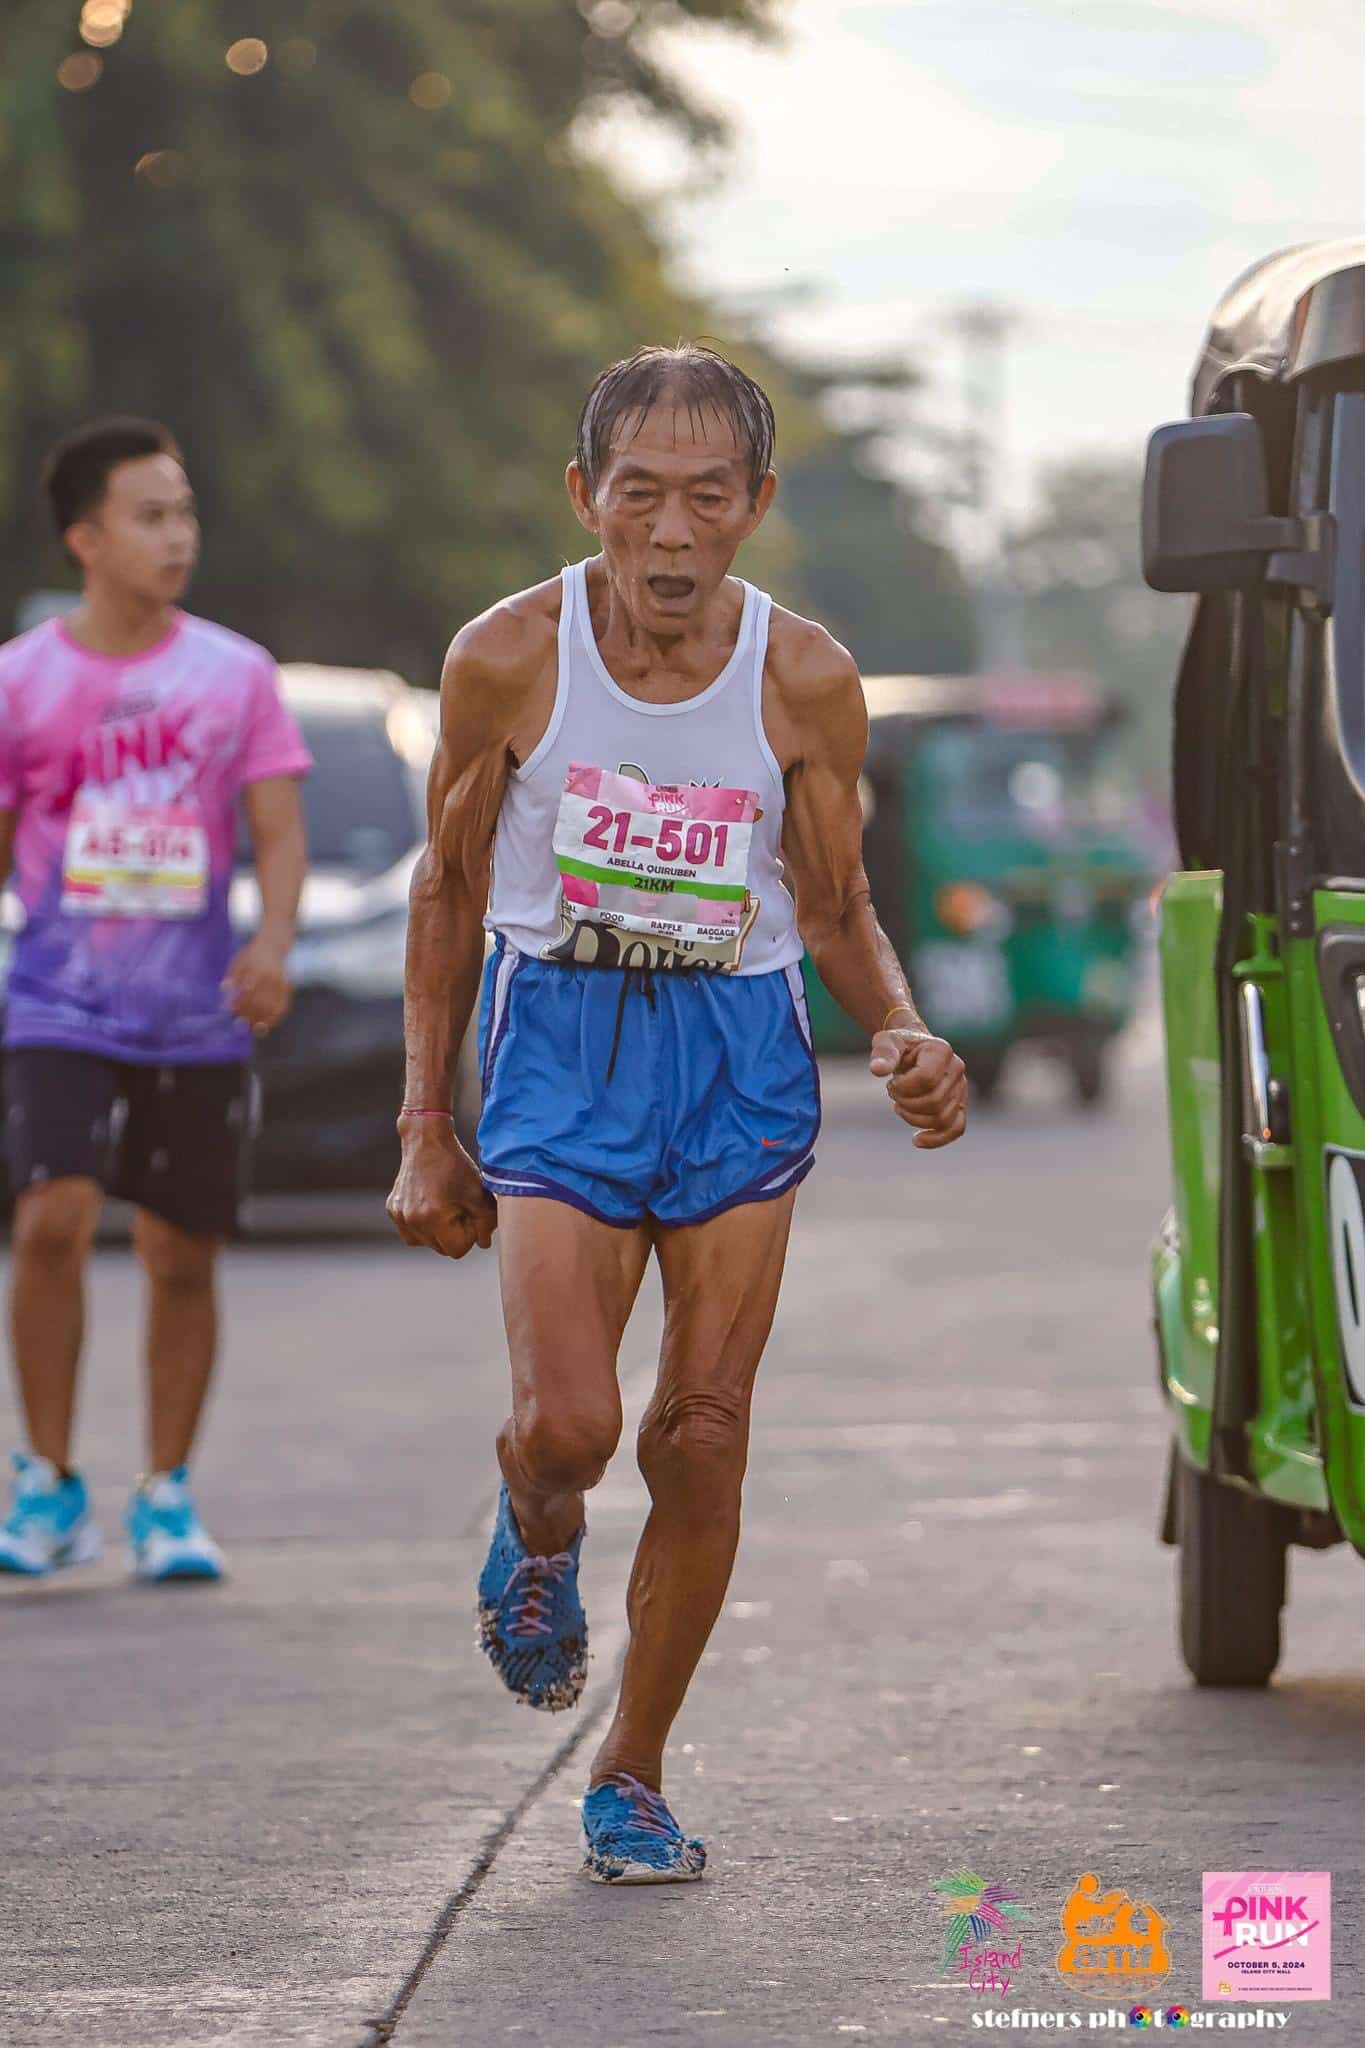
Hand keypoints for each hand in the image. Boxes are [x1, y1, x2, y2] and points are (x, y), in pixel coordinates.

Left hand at [222, 934, 291, 1035]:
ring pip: (272, 1006)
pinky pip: (283, 1006)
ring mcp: (281, 984)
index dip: (239, 1002)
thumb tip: (224, 989)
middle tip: (239, 1023)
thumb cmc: (251, 954)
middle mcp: (271, 977)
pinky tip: (267, 1025)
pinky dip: (275, 1017)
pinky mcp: (287, 988)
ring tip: (252, 1028)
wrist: (274, 945)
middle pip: (260, 1001)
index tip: (230, 1011)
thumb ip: (232, 975)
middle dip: (250, 1014)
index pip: (248, 990)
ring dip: (262, 1019)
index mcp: (257, 969)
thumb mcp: (239, 960)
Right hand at [386, 1119, 496, 1258]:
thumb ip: (486, 1223)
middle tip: (459, 1209)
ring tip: (444, 1207)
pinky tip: (430, 1206)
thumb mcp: (478, 1193)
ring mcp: (400, 1216)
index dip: (468, 1236)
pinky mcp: (392, 1210)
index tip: (470, 1216)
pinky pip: (410, 1232)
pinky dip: (422, 1226)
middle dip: (454, 1234)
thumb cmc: (456, 1166)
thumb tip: (483, 1244)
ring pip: (425, 1243)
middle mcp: (414, 1219)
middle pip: (441, 1248)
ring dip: (437, 1232)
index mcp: (436, 1216)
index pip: (457, 1250)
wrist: (426, 1142)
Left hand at [869, 1028, 966, 1149]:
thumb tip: (877, 1070)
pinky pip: (956, 1128)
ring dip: (913, 1118)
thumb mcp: (887, 1041)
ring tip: (899, 1106)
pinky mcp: (959, 1104)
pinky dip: (937, 1139)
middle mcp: (956, 1068)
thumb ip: (883, 1053)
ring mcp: (961, 1088)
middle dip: (906, 1103)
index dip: (903, 1087)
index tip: (892, 1082)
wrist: (913, 1048)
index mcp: (941, 1050)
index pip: (926, 1079)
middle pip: (934, 1101)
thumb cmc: (899, 1045)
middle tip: (893, 1093)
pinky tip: (917, 1141)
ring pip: (942, 1118)